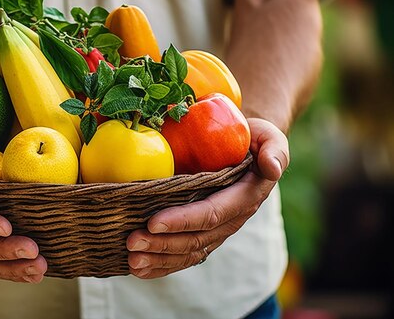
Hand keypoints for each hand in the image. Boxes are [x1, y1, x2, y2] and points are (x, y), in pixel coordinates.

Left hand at [126, 118, 288, 278]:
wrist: (249, 149)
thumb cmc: (254, 138)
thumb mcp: (269, 137)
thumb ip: (274, 150)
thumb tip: (271, 168)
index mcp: (244, 197)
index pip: (211, 213)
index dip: (183, 220)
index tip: (153, 222)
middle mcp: (231, 219)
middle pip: (195, 238)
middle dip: (162, 243)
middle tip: (132, 242)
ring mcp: (217, 230)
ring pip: (188, 252)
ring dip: (158, 259)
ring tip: (132, 260)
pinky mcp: (204, 233)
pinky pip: (184, 255)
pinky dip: (161, 265)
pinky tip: (138, 269)